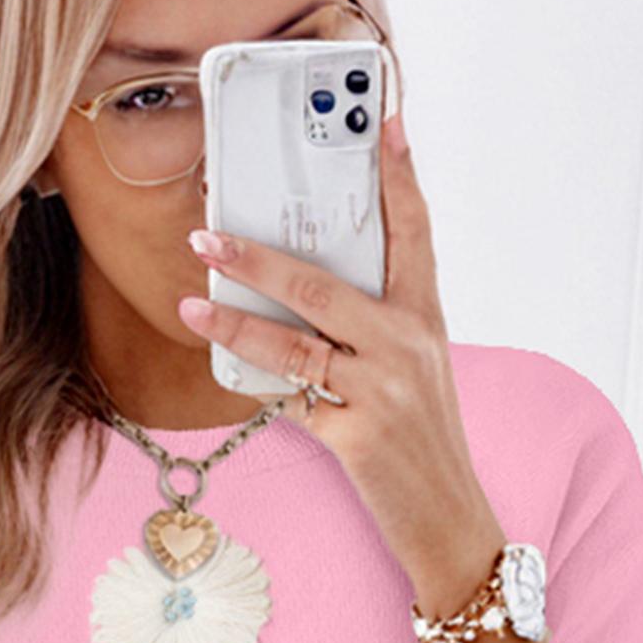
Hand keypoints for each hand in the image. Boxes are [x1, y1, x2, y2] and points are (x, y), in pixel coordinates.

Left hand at [178, 110, 506, 617]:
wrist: (451, 523)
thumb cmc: (422, 445)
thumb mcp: (411, 375)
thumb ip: (369, 332)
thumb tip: (298, 300)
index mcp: (426, 320)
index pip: (413, 232)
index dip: (399, 174)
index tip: (383, 119)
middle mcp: (408, 345)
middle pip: (323, 281)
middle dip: (258, 255)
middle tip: (208, 233)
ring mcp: (383, 389)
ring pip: (295, 339)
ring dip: (235, 317)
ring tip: (192, 300)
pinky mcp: (358, 434)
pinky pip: (290, 398)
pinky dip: (256, 384)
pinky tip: (224, 368)